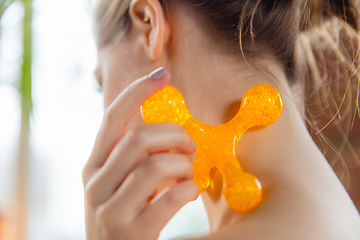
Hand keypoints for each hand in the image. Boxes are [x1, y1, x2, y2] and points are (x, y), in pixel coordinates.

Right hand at [82, 68, 198, 239]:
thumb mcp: (117, 185)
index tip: (162, 73)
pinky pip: (170, 198)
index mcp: (94, 166)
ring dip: (183, 166)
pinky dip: (188, 190)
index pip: (112, 118)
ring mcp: (110, 210)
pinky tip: (189, 193)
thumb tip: (171, 133)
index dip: (137, 92)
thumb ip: (132, 159)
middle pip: (139, 138)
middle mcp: (96, 184)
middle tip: (190, 146)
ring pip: (155, 165)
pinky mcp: (131, 234)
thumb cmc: (123, 216)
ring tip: (188, 174)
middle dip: (174, 135)